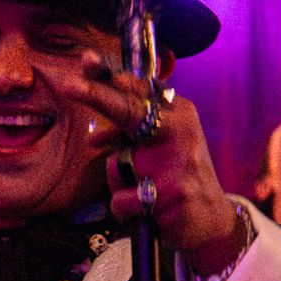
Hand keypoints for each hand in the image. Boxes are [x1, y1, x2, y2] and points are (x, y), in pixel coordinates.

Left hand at [65, 54, 240, 263]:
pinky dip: (126, 209)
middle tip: (67, 85)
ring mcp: (177, 162)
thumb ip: (132, 135)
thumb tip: (94, 137)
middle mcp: (180, 130)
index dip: (109, 76)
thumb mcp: (163, 147)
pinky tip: (147, 212)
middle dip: (96, 96)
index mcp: (179, 113)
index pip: (138, 90)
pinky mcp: (172, 193)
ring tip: (145, 192)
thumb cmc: (180, 177)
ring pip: (116, 166)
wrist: (213, 220)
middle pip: (127, 111)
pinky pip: (122, 200)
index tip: (86, 60)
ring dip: (120, 183)